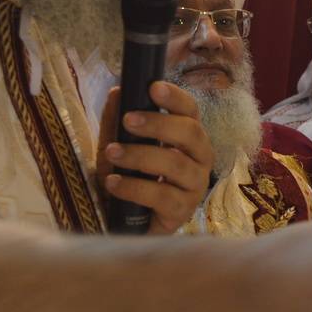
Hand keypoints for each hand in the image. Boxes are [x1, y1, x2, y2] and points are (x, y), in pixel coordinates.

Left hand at [97, 82, 213, 233]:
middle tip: (128, 120)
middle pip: (190, 133)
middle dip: (158, 123)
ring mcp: (195, 186)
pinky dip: (134, 187)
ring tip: (112, 153)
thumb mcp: (118, 145)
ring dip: (140, 155)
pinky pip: (162, 196)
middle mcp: (199, 158)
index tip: (153, 87)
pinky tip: (112, 182)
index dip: (175, 98)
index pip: (191, 110)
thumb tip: (116, 91)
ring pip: (175, 163)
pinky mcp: (182, 212)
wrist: (126, 223)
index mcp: (188, 136)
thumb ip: (116, 121)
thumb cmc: (131, 177)